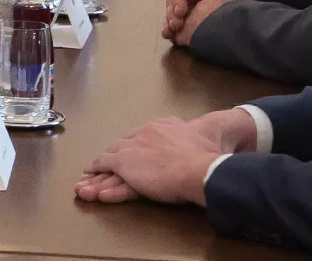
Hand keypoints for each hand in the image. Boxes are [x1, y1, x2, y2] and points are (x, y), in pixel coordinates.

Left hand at [75, 110, 257, 206]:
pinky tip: (92, 187)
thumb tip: (224, 124)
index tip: (124, 157)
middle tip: (97, 171)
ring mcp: (135, 149)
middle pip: (121, 148)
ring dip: (97, 176)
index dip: (130, 150)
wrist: (202, 166)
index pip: (140, 138)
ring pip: (110, 161)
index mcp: (163, 127)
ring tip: (86, 186)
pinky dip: (99, 180)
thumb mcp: (207, 135)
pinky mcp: (127, 164)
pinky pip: (108, 172)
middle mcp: (145, 134)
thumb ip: (203, 134)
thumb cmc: (209, 155)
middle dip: (109, 160)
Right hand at [160, 0, 253, 38]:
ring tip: (171, 34)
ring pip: (172, 14)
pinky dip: (174, 32)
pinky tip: (173, 39)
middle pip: (173, 2)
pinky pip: (179, 25)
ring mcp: (187, 7)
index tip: (181, 11)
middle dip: (172, 14)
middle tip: (176, 26)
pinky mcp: (189, 20)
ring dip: (170, 23)